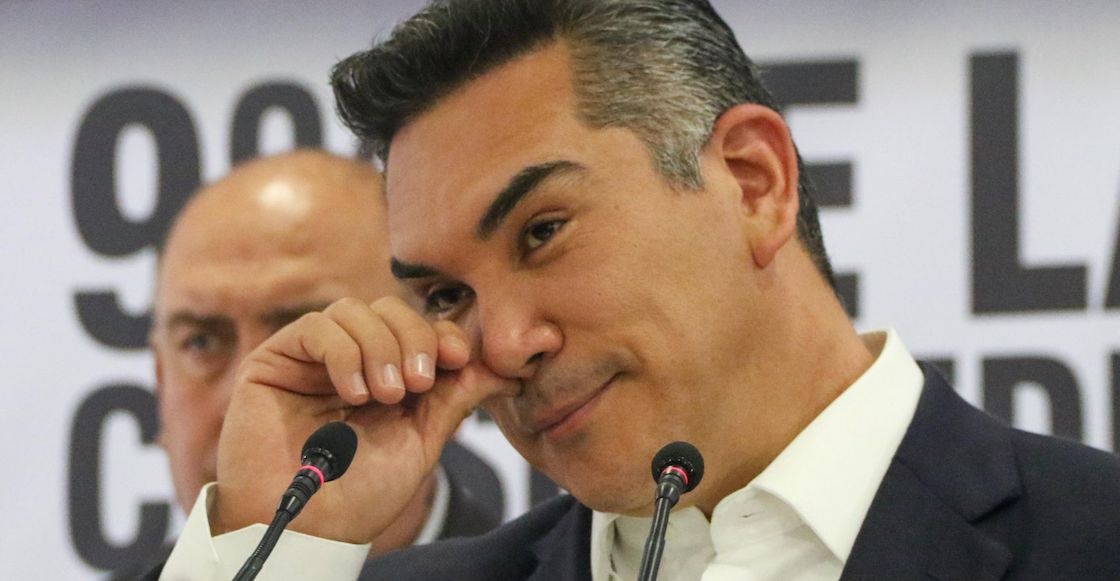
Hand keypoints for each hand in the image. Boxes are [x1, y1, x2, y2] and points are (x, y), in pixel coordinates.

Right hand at [211, 296, 508, 543]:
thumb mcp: (421, 440)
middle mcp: (350, 358)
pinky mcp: (276, 360)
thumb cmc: (361, 493)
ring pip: (355, 310)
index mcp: (388, 373)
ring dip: (380, 348)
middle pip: (390, 309)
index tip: (459, 357)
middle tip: (418, 384)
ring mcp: (312, 357)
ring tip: (385, 396)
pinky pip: (316, 328)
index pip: (420, 327)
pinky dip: (343, 354)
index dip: (443, 333)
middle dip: (415, 338)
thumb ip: (456, 396)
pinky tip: (354, 394)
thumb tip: (507, 369)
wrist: (309, 529)